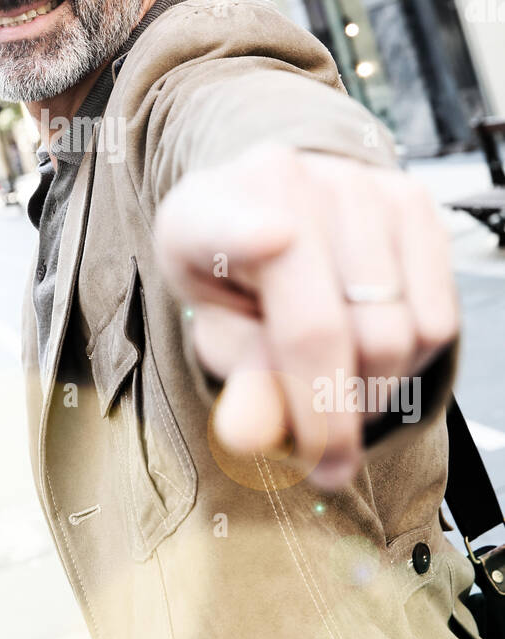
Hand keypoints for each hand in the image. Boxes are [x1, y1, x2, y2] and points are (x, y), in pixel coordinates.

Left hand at [153, 144, 458, 489]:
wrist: (280, 213)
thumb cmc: (238, 281)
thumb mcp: (218, 334)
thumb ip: (239, 382)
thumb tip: (249, 434)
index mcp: (201, 213)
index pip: (219, 225)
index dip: (245, 234)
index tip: (272, 239)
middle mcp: (281, 180)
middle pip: (326, 328)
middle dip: (328, 419)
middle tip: (323, 458)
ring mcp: (353, 184)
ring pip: (393, 334)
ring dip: (372, 395)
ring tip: (341, 388)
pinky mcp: (412, 200)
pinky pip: (437, 321)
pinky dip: (413, 363)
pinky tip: (374, 352)